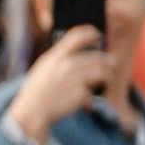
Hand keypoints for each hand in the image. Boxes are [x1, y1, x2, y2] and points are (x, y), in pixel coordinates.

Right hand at [8, 28, 108, 144]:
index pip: (77, 36)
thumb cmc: (38, 89)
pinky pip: (93, 91)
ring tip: (108, 79)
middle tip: (112, 64)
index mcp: (56, 56)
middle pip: (98, 58)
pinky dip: (91, 95)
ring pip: (102, 73)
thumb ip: (60, 57)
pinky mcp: (81, 94)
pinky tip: (84, 99)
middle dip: (108, 61)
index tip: (97, 36)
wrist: (33, 111)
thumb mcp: (44, 67)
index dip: (90, 33)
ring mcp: (75, 80)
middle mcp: (67, 65)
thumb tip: (80, 51)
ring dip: (108, 76)